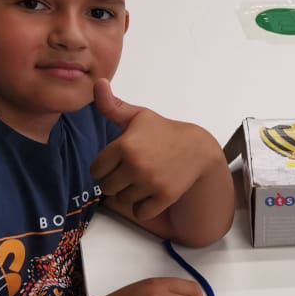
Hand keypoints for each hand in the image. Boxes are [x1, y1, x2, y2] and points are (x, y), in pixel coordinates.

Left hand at [91, 79, 217, 220]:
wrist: (197, 149)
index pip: (96, 169)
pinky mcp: (164, 197)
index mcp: (125, 145)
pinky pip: (140, 212)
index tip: (116, 163)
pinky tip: (149, 193)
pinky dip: (142, 207)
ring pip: (122, 200)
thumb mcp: (138, 117)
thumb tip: (97, 83)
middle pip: (107, 187)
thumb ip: (112, 106)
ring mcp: (151, 182)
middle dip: (114, 182)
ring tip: (139, 182)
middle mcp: (136, 165)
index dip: (104, 167)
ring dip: (128, 195)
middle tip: (128, 174)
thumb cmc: (163, 132)